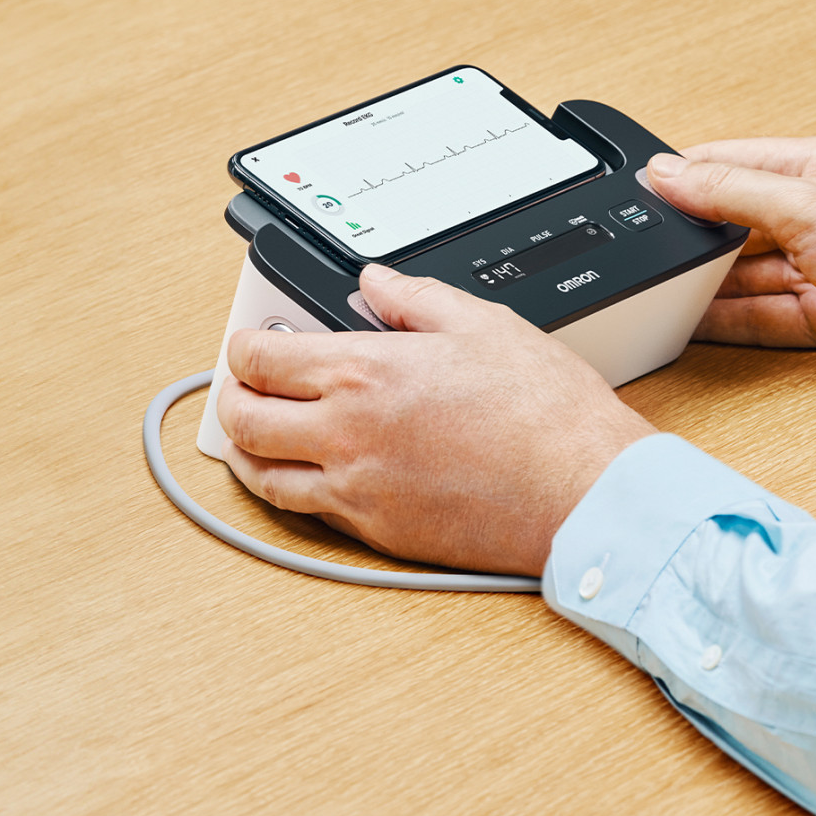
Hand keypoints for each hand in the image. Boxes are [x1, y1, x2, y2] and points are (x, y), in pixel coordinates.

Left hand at [214, 264, 654, 574]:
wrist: (582, 489)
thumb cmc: (545, 412)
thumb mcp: (481, 324)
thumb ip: (413, 300)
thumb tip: (376, 283)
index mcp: (363, 373)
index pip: (259, 359)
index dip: (244, 346)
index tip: (252, 344)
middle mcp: (346, 434)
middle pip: (243, 421)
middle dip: (234, 399)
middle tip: (244, 388)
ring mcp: (358, 490)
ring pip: (264, 478)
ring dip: (249, 453)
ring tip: (257, 437)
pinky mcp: (379, 533)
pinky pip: (310, 513)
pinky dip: (296, 491)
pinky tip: (311, 476)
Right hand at [646, 136, 815, 388]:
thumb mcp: (804, 205)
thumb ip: (729, 190)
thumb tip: (667, 172)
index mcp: (809, 169)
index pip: (725, 165)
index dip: (680, 180)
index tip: (635, 197)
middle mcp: (810, 216)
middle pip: (729, 226)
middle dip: (691, 241)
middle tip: (643, 256)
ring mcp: (815, 268)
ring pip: (741, 278)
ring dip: (705, 289)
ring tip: (657, 296)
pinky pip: (759, 318)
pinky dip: (726, 325)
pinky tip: (692, 328)